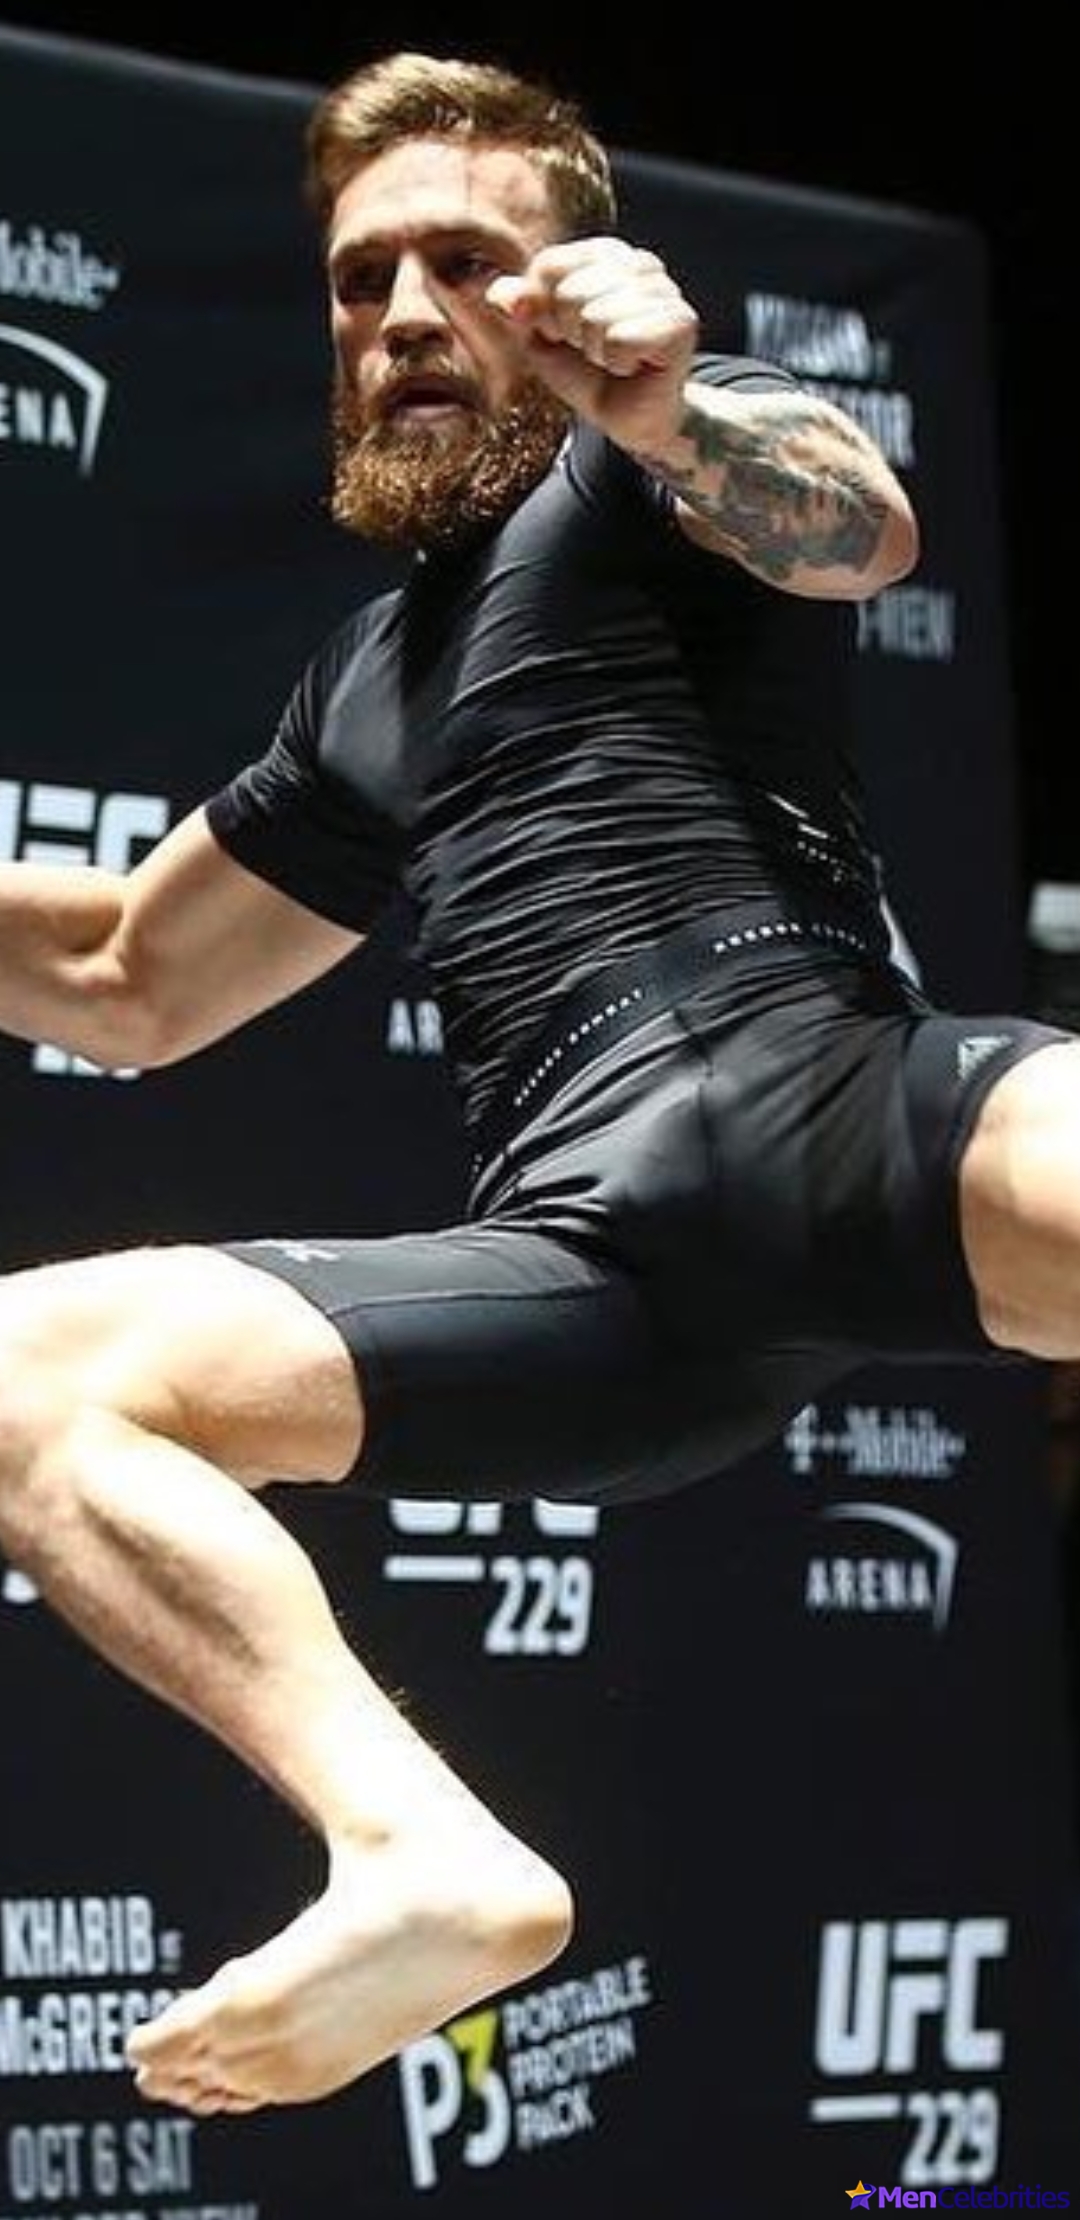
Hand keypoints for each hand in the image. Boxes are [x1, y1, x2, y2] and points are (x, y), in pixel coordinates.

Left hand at [486, 238, 698, 454]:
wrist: (630, 419)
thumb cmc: (590, 373)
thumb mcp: (542, 337)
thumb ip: (520, 308)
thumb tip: (498, 293)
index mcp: (606, 255)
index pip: (549, 266)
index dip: (545, 311)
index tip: (567, 334)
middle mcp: (640, 264)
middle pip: (570, 292)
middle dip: (571, 334)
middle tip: (595, 351)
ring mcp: (664, 290)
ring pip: (595, 317)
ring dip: (596, 352)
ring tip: (614, 360)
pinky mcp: (681, 323)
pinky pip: (620, 339)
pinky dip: (618, 363)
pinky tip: (633, 367)